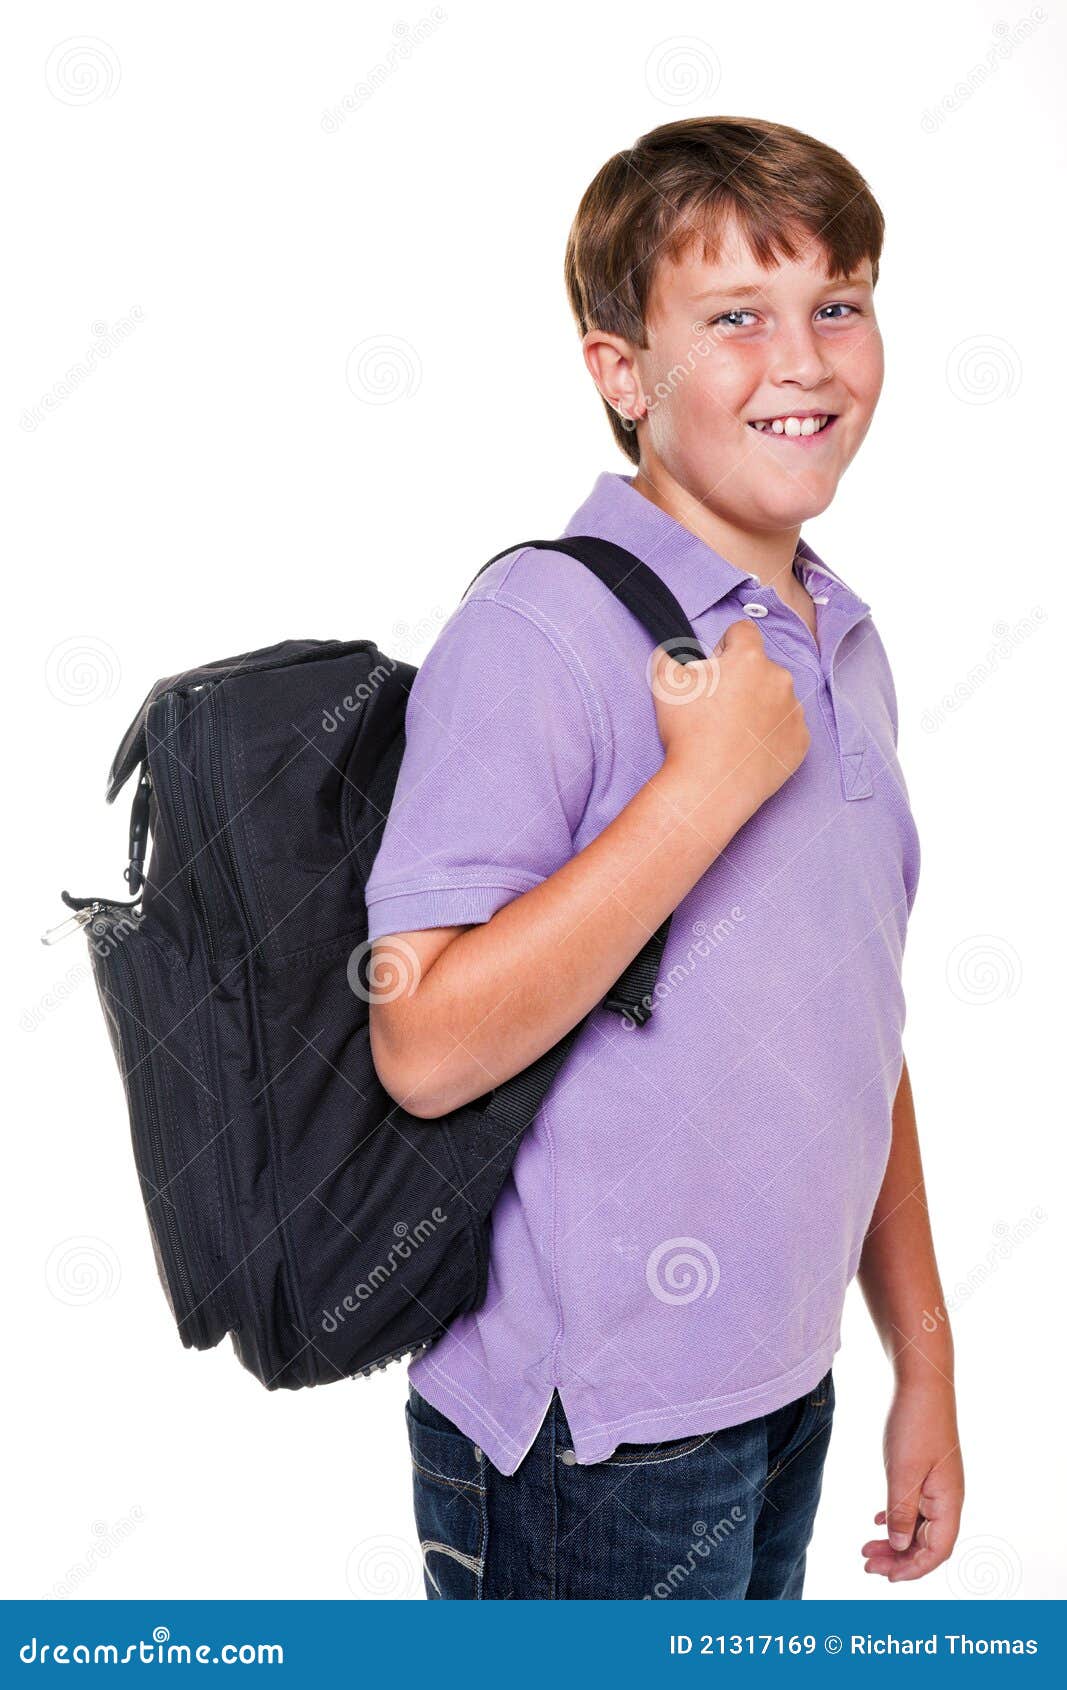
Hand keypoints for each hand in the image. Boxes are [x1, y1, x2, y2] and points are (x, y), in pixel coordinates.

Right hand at [651, 620, 809, 818]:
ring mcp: (794, 712)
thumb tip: (675, 651)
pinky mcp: (800, 742)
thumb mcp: (664, 681)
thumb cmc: (688, 732)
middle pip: (761, 667)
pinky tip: (749, 749)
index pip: (742, 632)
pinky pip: (787, 728)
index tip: (713, 671)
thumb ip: (669, 653)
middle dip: (742, 680)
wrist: (710, 786)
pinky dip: (771, 734)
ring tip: (733, 732)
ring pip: (776, 698)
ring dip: (759, 706)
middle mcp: (780, 680)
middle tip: (718, 708)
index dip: (723, 646)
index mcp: (750, 659)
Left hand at [862, 1374, 963, 1581]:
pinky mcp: (926, 1471)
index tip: (884, 1577)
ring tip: (866, 1547)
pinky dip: (897, 1518)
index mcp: (948, 1502)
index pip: (936, 1551)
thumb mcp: (903, 1473)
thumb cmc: (914, 1425)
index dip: (912, 1569)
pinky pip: (915, 1506)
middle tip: (865, 1564)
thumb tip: (900, 1547)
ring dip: (895, 1540)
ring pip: (918, 1525)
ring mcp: (937, 1484)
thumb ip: (901, 1512)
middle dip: (898, 1558)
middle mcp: (947, 1498)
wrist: (921, 1383)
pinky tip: (879, 1521)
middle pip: (926, 1543)